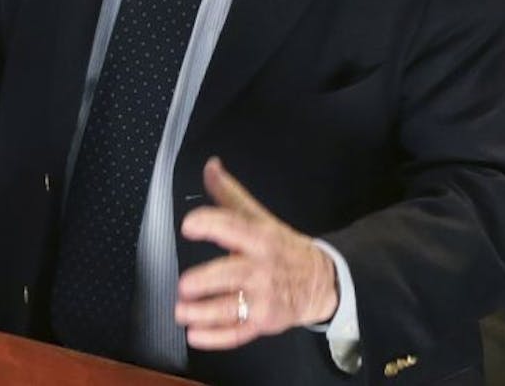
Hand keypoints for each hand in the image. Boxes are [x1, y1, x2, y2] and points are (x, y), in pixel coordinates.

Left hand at [174, 157, 337, 349]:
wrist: (322, 281)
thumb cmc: (281, 246)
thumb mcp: (259, 217)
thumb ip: (230, 194)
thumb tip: (210, 165)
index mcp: (259, 237)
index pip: (235, 227)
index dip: (211, 225)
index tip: (188, 225)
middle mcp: (262, 268)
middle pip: (234, 273)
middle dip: (208, 280)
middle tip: (184, 285)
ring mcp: (264, 299)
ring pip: (233, 308)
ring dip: (205, 313)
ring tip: (182, 312)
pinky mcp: (264, 323)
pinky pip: (240, 333)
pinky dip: (217, 338)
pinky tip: (195, 335)